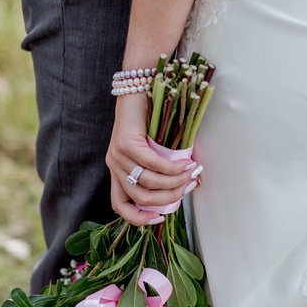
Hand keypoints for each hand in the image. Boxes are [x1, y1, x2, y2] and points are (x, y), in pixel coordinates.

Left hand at [108, 92, 199, 225]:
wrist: (139, 87)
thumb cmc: (150, 119)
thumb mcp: (156, 150)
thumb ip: (167, 170)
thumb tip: (193, 185)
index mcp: (117, 174)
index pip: (121, 207)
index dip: (139, 219)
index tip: (160, 217)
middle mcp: (113, 167)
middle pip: (141, 199)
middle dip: (169, 199)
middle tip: (189, 187)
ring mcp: (117, 156)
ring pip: (149, 183)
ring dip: (175, 182)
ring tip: (192, 174)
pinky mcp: (125, 143)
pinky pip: (152, 164)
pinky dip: (172, 168)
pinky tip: (186, 164)